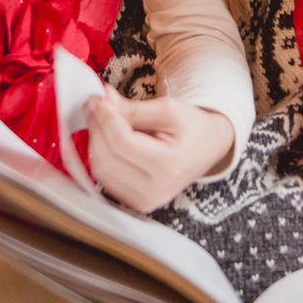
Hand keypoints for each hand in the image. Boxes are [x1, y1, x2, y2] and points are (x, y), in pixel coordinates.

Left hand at [85, 93, 234, 213]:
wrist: (208, 149)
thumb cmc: (192, 127)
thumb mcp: (168, 109)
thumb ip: (132, 108)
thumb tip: (103, 100)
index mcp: (169, 165)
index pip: (121, 142)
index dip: (104, 118)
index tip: (97, 99)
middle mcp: (155, 190)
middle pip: (106, 158)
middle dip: (96, 128)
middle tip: (95, 105)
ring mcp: (144, 200)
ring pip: (100, 170)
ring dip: (95, 141)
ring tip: (101, 119)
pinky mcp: (135, 202)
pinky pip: (105, 179)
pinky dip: (101, 155)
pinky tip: (107, 138)